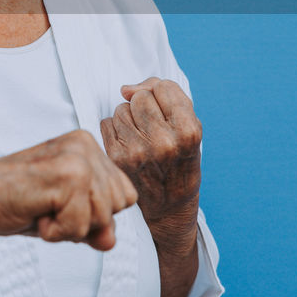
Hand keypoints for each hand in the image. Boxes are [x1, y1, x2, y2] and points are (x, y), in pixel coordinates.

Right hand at [0, 129, 137, 250]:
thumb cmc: (12, 202)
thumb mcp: (63, 215)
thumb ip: (93, 225)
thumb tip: (110, 241)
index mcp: (87, 145)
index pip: (124, 196)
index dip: (94, 214)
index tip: (57, 202)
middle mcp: (86, 143)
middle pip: (119, 207)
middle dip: (85, 220)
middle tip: (46, 206)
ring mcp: (78, 157)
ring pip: (103, 218)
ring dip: (68, 227)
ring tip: (40, 208)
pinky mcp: (69, 175)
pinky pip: (81, 227)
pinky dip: (55, 233)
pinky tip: (34, 212)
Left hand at [100, 78, 201, 235]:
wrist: (168, 209)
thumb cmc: (180, 162)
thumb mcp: (190, 130)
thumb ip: (167, 98)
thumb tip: (125, 89)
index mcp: (188, 132)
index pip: (164, 87)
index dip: (163, 95)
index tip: (166, 112)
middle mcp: (164, 142)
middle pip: (140, 97)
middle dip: (144, 106)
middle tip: (153, 126)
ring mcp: (138, 151)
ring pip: (121, 109)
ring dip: (128, 118)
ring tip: (141, 138)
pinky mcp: (117, 158)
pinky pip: (106, 123)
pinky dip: (115, 131)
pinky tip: (128, 146)